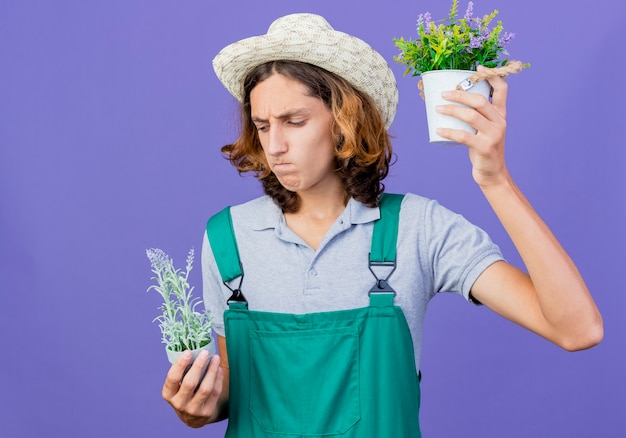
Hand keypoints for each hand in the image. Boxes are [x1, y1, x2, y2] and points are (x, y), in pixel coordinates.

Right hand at [162, 350, 223, 427]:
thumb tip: (194, 349)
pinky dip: (218, 378)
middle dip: (198, 366)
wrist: (195, 418)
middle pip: (190, 383)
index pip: (172, 378)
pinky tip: (218, 369)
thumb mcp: (178, 387)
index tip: (188, 351)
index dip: (180, 364)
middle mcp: (179, 404)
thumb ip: (183, 372)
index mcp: (168, 394)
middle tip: (205, 352)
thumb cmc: (186, 394)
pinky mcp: (207, 412)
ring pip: (205, 388)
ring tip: (215, 358)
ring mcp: (193, 410)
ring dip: (212, 370)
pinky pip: (215, 393)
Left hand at [435, 71, 508, 187]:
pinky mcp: (485, 148)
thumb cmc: (483, 149)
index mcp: (501, 115)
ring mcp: (493, 135)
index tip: (478, 68)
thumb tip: (450, 102)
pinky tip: (439, 129)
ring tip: (438, 108)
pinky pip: (464, 137)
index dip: (492, 76)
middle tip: (444, 94)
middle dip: (461, 94)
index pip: (502, 90)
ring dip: (452, 110)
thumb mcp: (485, 130)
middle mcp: (500, 122)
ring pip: (471, 116)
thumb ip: (476, 117)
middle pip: (480, 101)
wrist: (492, 173)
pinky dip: (450, 132)